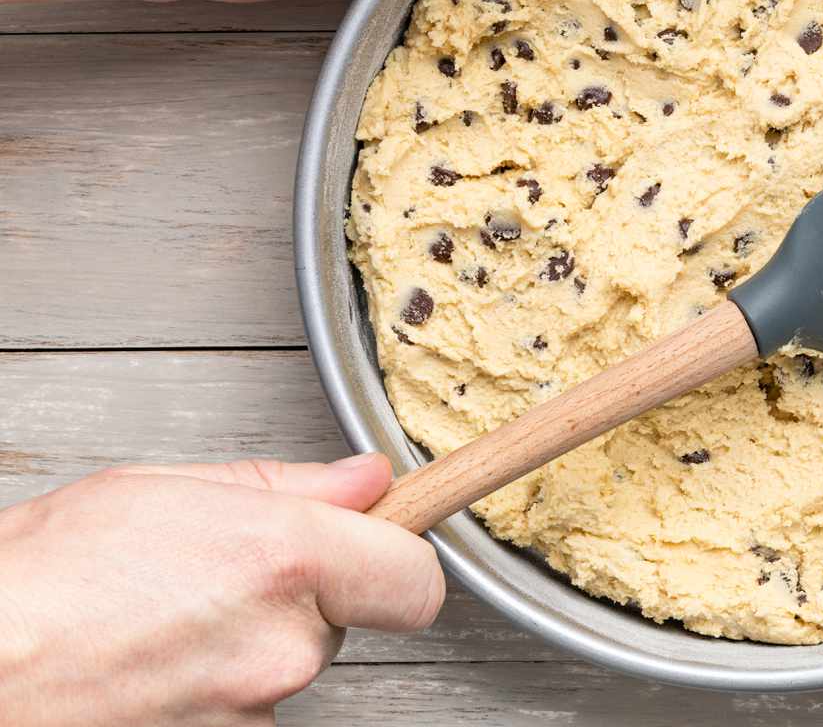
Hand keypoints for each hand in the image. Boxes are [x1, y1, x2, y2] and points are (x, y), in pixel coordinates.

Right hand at [0, 453, 442, 724]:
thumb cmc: (42, 577)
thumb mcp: (170, 488)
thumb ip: (290, 486)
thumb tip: (367, 482)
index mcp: (284, 559)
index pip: (416, 579)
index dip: (403, 558)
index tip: (388, 544)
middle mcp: (281, 645)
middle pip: (347, 619)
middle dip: (305, 594)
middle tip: (225, 573)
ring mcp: (252, 709)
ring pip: (289, 664)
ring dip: (251, 642)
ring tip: (167, 618)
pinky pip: (248, 707)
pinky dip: (215, 686)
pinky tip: (156, 660)